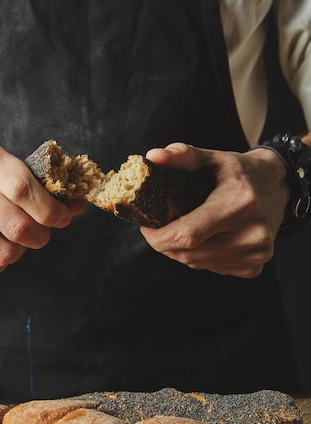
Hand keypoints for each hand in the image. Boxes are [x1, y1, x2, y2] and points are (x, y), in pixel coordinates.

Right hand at [0, 144, 84, 277]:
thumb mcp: (1, 171)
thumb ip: (40, 187)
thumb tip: (78, 205)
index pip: (26, 189)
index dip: (52, 210)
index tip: (62, 218)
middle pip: (21, 227)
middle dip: (41, 236)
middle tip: (39, 233)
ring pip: (7, 253)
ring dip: (18, 251)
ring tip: (9, 238)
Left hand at [140, 142, 290, 277]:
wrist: (277, 187)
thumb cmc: (240, 172)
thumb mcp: (213, 157)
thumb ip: (182, 155)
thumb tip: (153, 157)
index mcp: (239, 204)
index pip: (187, 234)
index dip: (158, 236)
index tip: (145, 225)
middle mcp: (251, 233)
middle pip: (188, 253)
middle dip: (165, 243)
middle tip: (157, 227)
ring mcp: (255, 254)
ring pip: (197, 263)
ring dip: (181, 251)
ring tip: (180, 229)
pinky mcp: (254, 266)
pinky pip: (211, 268)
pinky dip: (199, 257)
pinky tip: (203, 239)